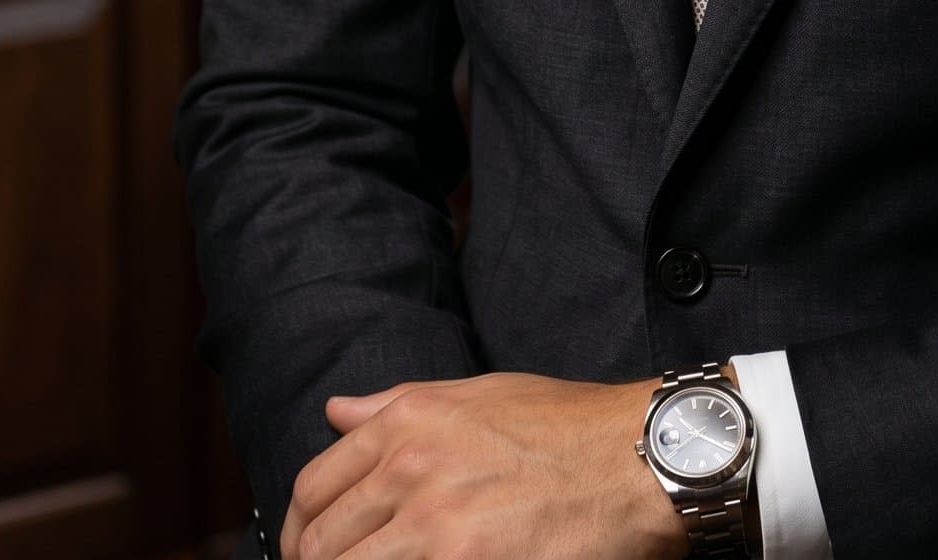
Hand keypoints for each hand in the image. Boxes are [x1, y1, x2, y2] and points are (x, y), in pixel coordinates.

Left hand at [280, 369, 689, 559]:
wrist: (638, 459)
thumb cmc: (568, 426)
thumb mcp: (480, 393)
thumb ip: (399, 404)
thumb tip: (336, 413)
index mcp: (409, 422)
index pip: (313, 486)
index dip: (300, 529)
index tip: (309, 550)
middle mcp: (411, 468)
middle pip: (320, 544)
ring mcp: (437, 526)